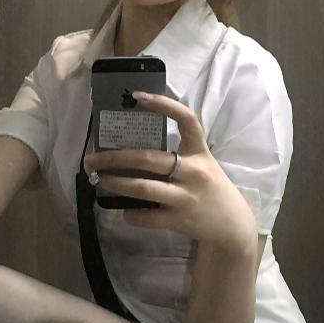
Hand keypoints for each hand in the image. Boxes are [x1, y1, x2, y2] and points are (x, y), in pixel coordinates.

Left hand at [83, 92, 258, 249]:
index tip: (138, 97)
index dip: (164, 105)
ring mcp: (186, 197)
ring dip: (116, 183)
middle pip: (148, 158)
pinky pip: (148, 217)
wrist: (232, 225)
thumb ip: (178, 153)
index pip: (187, 120)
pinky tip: (124, 210)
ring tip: (100, 180)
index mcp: (200, 152)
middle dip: (114, 158)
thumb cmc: (210, 189)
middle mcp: (194, 172)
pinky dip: (131, 214)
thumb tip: (134, 145)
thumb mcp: (202, 164)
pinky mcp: (180, 220)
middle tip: (91, 159)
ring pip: (144, 187)